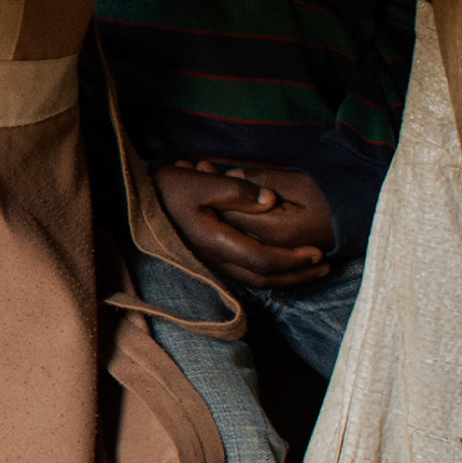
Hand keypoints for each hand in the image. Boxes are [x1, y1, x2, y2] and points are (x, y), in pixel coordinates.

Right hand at [156, 161, 335, 288]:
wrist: (138, 202)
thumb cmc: (167, 189)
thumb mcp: (198, 182)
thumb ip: (236, 191)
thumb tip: (270, 201)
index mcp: (214, 241)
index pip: (262, 258)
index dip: (292, 258)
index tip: (317, 252)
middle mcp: (214, 259)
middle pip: (263, 277)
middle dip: (297, 274)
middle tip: (324, 267)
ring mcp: (212, 262)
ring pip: (256, 280)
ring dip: (287, 277)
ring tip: (311, 269)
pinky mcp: (212, 259)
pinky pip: (248, 274)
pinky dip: (271, 273)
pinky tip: (284, 265)